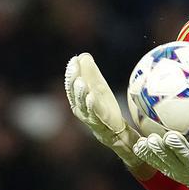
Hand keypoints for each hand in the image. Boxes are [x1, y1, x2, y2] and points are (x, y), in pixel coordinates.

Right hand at [64, 53, 140, 168]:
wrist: (117, 133)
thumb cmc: (106, 110)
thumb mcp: (99, 90)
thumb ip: (91, 74)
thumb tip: (84, 56)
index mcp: (78, 101)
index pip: (71, 85)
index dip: (71, 73)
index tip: (74, 60)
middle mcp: (81, 110)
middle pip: (74, 94)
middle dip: (73, 80)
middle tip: (74, 66)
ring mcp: (90, 118)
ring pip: (82, 105)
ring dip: (81, 93)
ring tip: (81, 82)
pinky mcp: (101, 125)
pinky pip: (95, 115)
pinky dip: (92, 106)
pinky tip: (92, 96)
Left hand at [133, 130, 188, 189]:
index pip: (186, 155)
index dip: (178, 147)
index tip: (171, 135)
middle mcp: (182, 170)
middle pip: (169, 159)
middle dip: (160, 150)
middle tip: (152, 138)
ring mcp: (172, 172)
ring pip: (159, 162)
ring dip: (150, 153)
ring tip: (142, 142)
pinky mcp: (166, 171)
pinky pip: (154, 163)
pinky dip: (146, 156)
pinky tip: (138, 146)